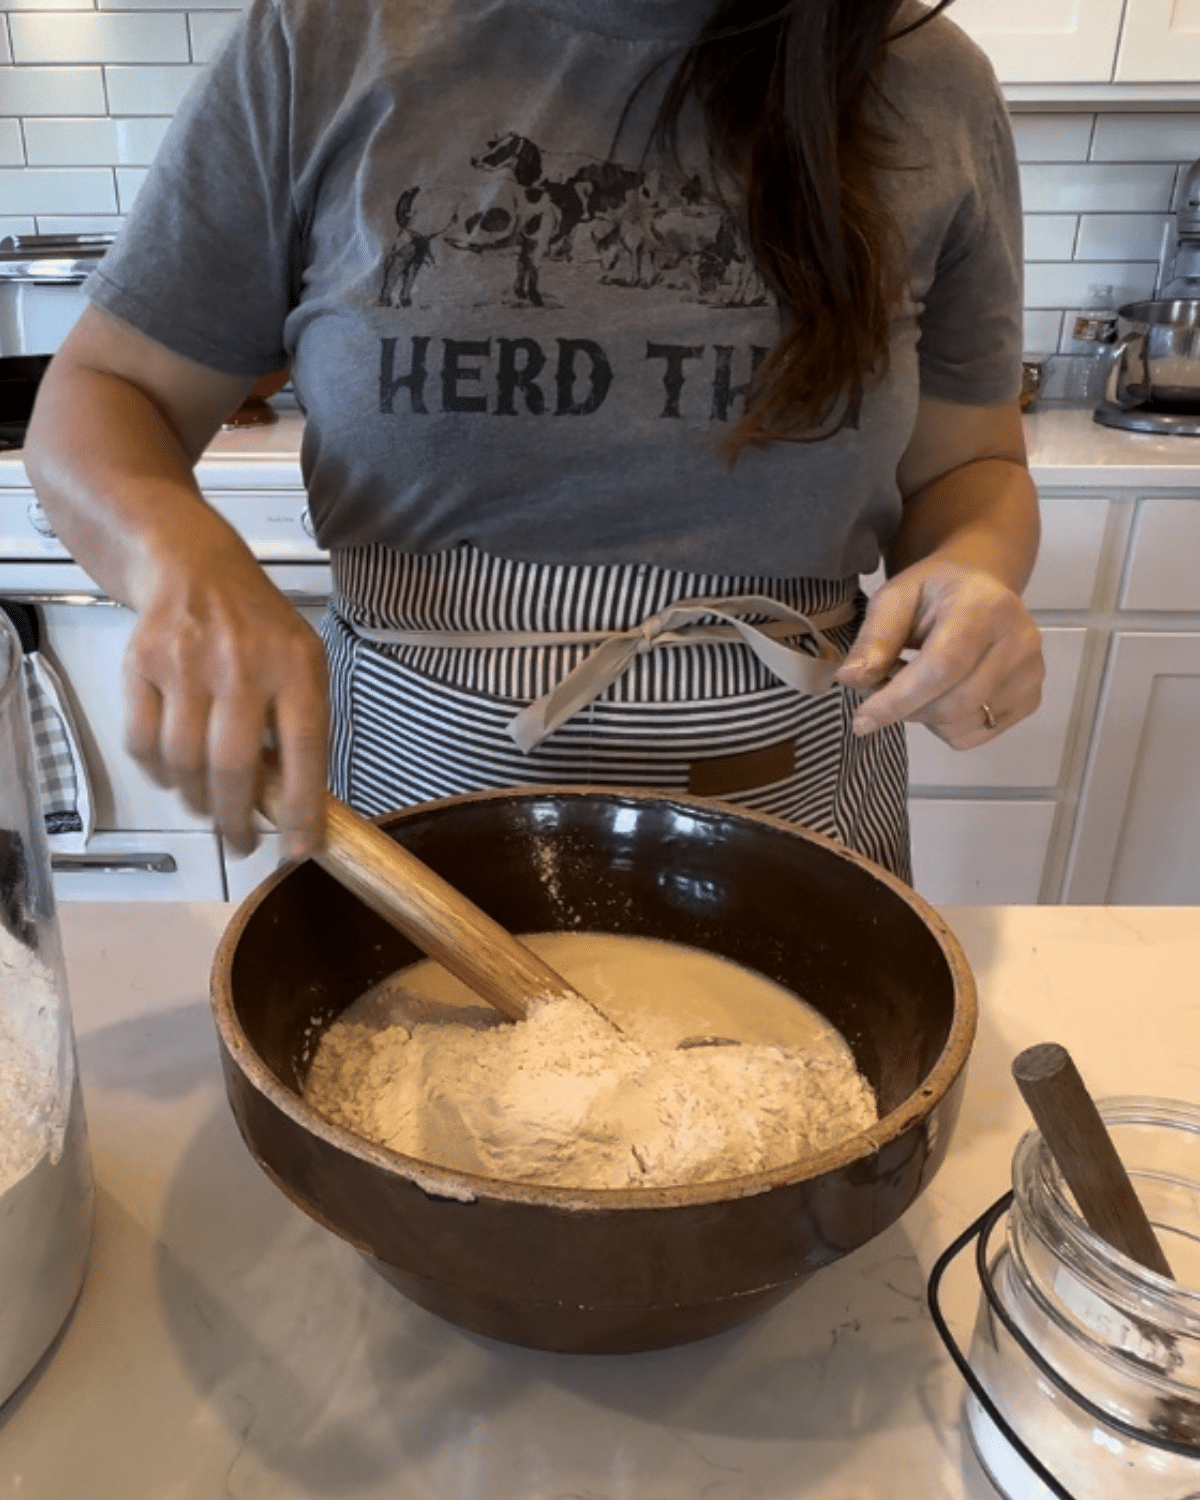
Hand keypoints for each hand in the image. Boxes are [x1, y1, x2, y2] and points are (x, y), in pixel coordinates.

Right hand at [121, 544, 328, 857]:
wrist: (193, 566)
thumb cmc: (257, 626)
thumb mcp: (301, 662)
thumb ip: (302, 725)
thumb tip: (298, 805)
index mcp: (295, 666)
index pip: (304, 750)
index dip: (302, 808)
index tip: (300, 848)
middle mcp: (241, 663)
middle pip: (232, 766)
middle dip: (236, 819)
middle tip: (240, 841)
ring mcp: (186, 662)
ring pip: (184, 762)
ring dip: (196, 801)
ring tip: (209, 807)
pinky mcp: (140, 664)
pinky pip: (142, 743)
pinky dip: (158, 773)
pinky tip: (175, 775)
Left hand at [835, 559, 1043, 747]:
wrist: (981, 585)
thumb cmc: (934, 592)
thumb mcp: (896, 597)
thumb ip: (874, 637)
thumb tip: (852, 679)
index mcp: (985, 608)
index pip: (942, 667)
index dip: (899, 699)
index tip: (862, 720)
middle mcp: (1019, 641)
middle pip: (953, 704)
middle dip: (906, 709)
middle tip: (884, 687)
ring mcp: (1031, 673)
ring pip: (961, 725)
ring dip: (924, 717)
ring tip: (915, 683)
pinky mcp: (1030, 698)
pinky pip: (976, 735)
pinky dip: (947, 726)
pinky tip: (942, 694)